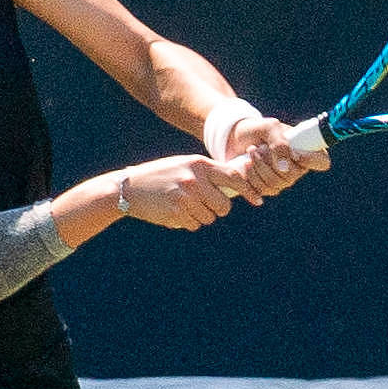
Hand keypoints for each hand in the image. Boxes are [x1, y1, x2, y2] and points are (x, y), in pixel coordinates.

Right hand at [122, 155, 263, 230]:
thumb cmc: (161, 175)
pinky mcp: (177, 212)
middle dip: (217, 208)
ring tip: (182, 204)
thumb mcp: (185, 165)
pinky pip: (194, 224)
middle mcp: (195, 179)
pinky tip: (173, 211)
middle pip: (224, 205)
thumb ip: (207, 172)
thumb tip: (237, 182)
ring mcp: (186, 196)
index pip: (233, 177)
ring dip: (200, 215)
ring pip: (210, 217)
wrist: (129, 187)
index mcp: (199, 164)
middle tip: (204, 203)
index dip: (249, 190)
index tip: (258, 200)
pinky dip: (187, 221)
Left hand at [228, 117, 330, 195]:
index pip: (322, 161)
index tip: (294, 152)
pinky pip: (262, 190)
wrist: (235, 138)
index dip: (311, 160)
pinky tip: (245, 164)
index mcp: (304, 150)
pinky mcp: (266, 188)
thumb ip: (279, 143)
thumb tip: (285, 168)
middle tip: (259, 148)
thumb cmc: (258, 130)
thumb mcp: (269, 127)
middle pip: (292, 176)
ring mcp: (282, 180)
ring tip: (251, 151)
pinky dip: (251, 176)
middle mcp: (297, 168)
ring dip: (258, 167)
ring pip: (275, 184)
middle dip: (270, 161)